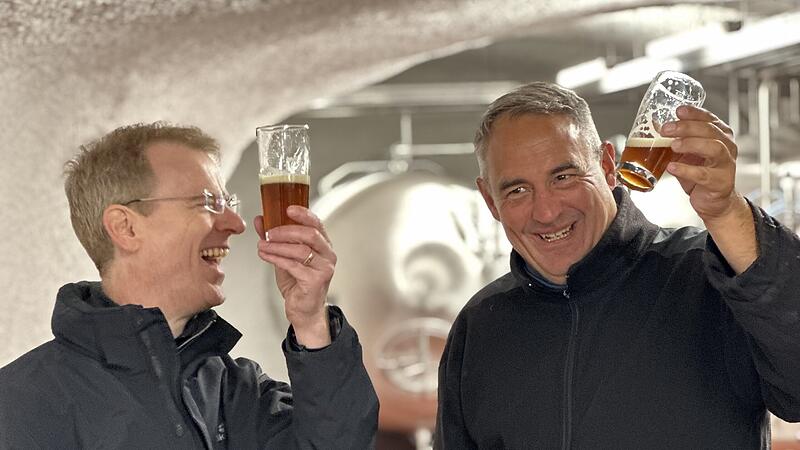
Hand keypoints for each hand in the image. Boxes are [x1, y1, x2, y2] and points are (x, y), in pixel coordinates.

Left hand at [255, 206, 334, 347]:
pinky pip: (294, 265)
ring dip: (277, 246)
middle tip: (269, 231)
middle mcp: (327, 255)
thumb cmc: (298, 283)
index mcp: (323, 245)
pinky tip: (265, 255)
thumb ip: (274, 238)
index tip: (288, 208)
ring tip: (262, 244)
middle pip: (309, 234)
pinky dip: (276, 258)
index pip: (317, 223)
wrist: (304, 310)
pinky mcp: (315, 281)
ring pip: (300, 250)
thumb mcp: (284, 256)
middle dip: (286, 230)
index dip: (303, 214)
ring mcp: (324, 268)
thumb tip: (261, 220)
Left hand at [662, 105, 742, 221]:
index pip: (709, 119)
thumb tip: (653, 128)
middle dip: (687, 127)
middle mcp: (726, 147)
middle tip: (667, 129)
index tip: (678, 111)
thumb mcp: (687, 154)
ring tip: (673, 146)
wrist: (713, 201)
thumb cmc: (701, 173)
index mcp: (719, 135)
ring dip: (691, 144)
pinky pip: (704, 174)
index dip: (694, 113)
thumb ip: (676, 141)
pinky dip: (686, 170)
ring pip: (714, 148)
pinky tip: (672, 167)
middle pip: (710, 130)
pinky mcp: (720, 182)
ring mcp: (726, 164)